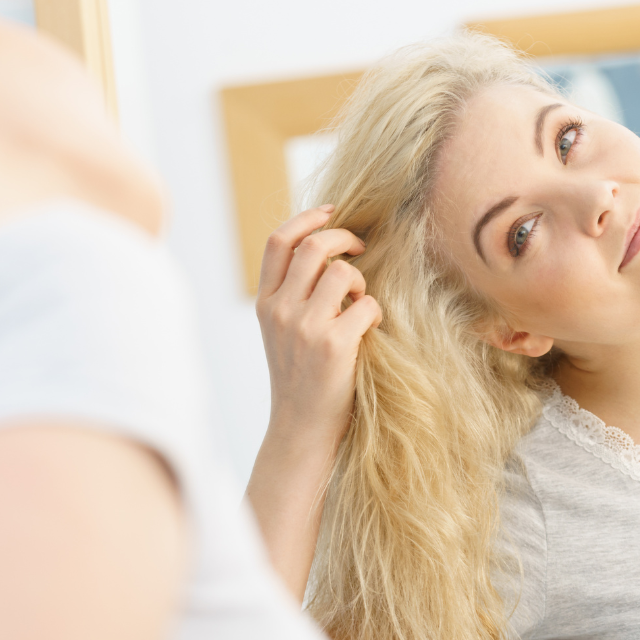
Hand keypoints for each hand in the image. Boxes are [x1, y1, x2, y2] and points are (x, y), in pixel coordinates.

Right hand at [256, 206, 381, 451]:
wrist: (301, 427)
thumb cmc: (301, 376)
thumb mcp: (282, 331)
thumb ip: (293, 294)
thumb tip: (326, 249)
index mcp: (265, 303)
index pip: (278, 241)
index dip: (307, 218)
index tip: (332, 213)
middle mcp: (280, 310)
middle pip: (314, 247)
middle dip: (345, 238)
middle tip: (361, 249)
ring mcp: (305, 327)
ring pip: (342, 272)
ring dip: (360, 279)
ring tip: (359, 301)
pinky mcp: (333, 345)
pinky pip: (367, 305)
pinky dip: (374, 311)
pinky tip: (368, 329)